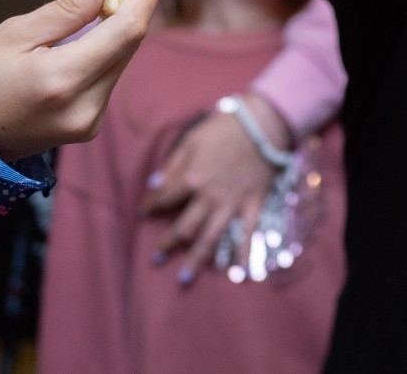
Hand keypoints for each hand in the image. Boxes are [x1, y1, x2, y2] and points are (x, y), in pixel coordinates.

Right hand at [0, 0, 157, 160]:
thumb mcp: (16, 33)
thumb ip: (70, 6)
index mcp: (63, 80)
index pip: (127, 30)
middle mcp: (85, 108)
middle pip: (130, 43)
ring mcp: (90, 122)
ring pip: (123, 59)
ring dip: (124, 20)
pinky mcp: (89, 126)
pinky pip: (110, 75)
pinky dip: (111, 46)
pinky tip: (102, 22)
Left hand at [144, 93, 291, 276]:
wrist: (263, 126)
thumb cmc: (224, 129)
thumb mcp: (192, 139)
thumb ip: (172, 165)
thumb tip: (153, 185)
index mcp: (192, 179)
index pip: (165, 199)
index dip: (151, 207)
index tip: (143, 214)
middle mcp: (209, 198)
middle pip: (184, 228)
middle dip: (168, 244)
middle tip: (156, 259)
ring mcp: (231, 205)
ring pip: (210, 239)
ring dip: (196, 261)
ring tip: (184, 280)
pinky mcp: (251, 206)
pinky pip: (247, 235)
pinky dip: (243, 255)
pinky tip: (238, 273)